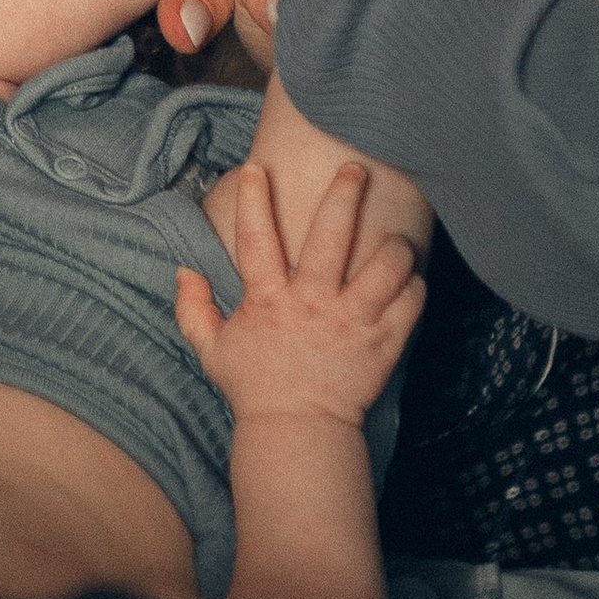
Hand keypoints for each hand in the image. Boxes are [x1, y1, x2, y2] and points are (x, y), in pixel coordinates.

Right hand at [175, 157, 424, 436]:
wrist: (298, 432)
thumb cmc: (255, 388)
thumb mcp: (212, 350)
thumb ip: (194, 310)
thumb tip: (184, 272)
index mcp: (269, 300)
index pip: (256, 240)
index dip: (253, 200)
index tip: (256, 167)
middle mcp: (312, 304)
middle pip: (330, 238)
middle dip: (344, 196)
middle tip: (355, 168)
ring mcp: (351, 322)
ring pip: (384, 267)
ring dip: (394, 245)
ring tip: (396, 236)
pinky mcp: (383, 342)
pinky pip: (410, 302)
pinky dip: (414, 284)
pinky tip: (410, 278)